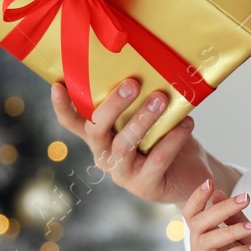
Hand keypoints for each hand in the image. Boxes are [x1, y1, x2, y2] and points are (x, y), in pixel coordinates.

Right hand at [50, 77, 215, 205]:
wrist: (192, 175)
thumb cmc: (167, 138)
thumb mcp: (150, 117)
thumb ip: (139, 100)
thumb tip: (145, 63)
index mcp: (99, 137)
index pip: (73, 122)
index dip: (62, 107)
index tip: (58, 85)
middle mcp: (104, 156)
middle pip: (96, 129)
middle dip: (112, 105)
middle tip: (132, 84)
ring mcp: (122, 174)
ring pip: (124, 145)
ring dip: (142, 119)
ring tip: (161, 99)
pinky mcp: (145, 186)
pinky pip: (157, 159)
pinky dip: (172, 139)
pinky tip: (186, 123)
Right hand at [182, 178, 250, 250]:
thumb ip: (237, 220)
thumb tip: (220, 191)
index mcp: (205, 243)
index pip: (192, 216)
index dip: (197, 198)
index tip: (210, 181)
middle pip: (198, 225)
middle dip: (220, 208)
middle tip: (245, 198)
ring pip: (207, 242)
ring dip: (231, 230)